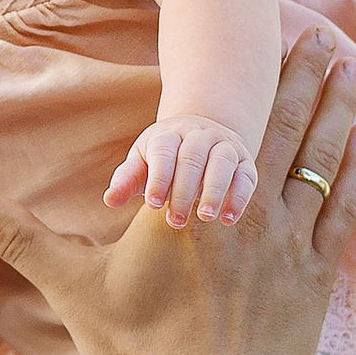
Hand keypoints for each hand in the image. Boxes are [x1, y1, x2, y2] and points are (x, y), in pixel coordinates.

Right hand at [0, 37, 355, 354]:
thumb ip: (20, 238)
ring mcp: (288, 240)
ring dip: (336, 109)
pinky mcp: (315, 276)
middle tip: (321, 33)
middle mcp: (246, 207)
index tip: (265, 34)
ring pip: (319, 157)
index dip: (246, 74)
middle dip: (302, 75)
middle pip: (281, 124)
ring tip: (351, 70)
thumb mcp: (72, 288)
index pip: (221, 121)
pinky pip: (342, 208)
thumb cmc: (141, 351)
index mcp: (189, 201)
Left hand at [104, 115, 256, 227]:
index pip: (163, 151)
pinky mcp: (244, 161)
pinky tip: (228, 218)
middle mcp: (199, 135)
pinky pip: (245, 175)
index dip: (159, 178)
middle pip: (193, 158)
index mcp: (168, 134)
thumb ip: (127, 180)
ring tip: (205, 216)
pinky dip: (239, 196)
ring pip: (222, 162)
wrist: (203, 133)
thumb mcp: (142, 162)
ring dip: (215, 190)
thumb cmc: (164, 156)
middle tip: (176, 221)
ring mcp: (224, 145)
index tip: (154, 204)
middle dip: (184, 190)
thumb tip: (110, 200)